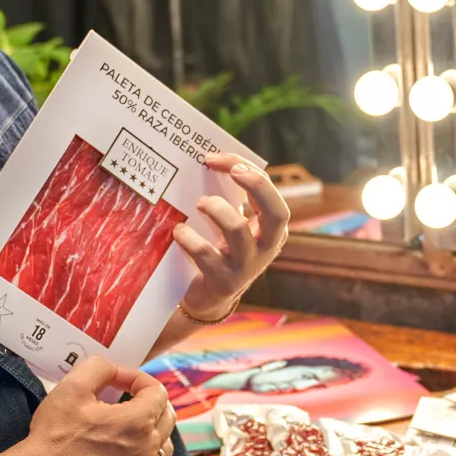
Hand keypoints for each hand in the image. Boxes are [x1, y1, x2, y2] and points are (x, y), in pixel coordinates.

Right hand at [9, 357, 175, 455]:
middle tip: (128, 396)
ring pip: (164, 445)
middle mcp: (147, 448)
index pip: (158, 391)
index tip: (119, 380)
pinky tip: (127, 451)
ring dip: (153, 429)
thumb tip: (114, 370)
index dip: (139, 379)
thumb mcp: (73, 387)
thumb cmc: (54, 434)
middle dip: (150, 401)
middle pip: (167, 416)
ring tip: (132, 423)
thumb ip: (100, 367)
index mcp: (138, 421)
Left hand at [174, 152, 289, 319]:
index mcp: (271, 229)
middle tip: (233, 171)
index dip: (250, 171)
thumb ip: (229, 198)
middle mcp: (267, 247)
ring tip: (200, 203)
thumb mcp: (230, 224)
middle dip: (256, 186)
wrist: (209, 297)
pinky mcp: (224, 283)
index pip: (270, 192)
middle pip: (276, 214)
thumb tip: (209, 160)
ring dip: (217, 210)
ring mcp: (247, 267)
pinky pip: (207, 256)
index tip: (218, 158)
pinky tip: (179, 232)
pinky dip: (191, 239)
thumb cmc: (220, 250)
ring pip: (239, 231)